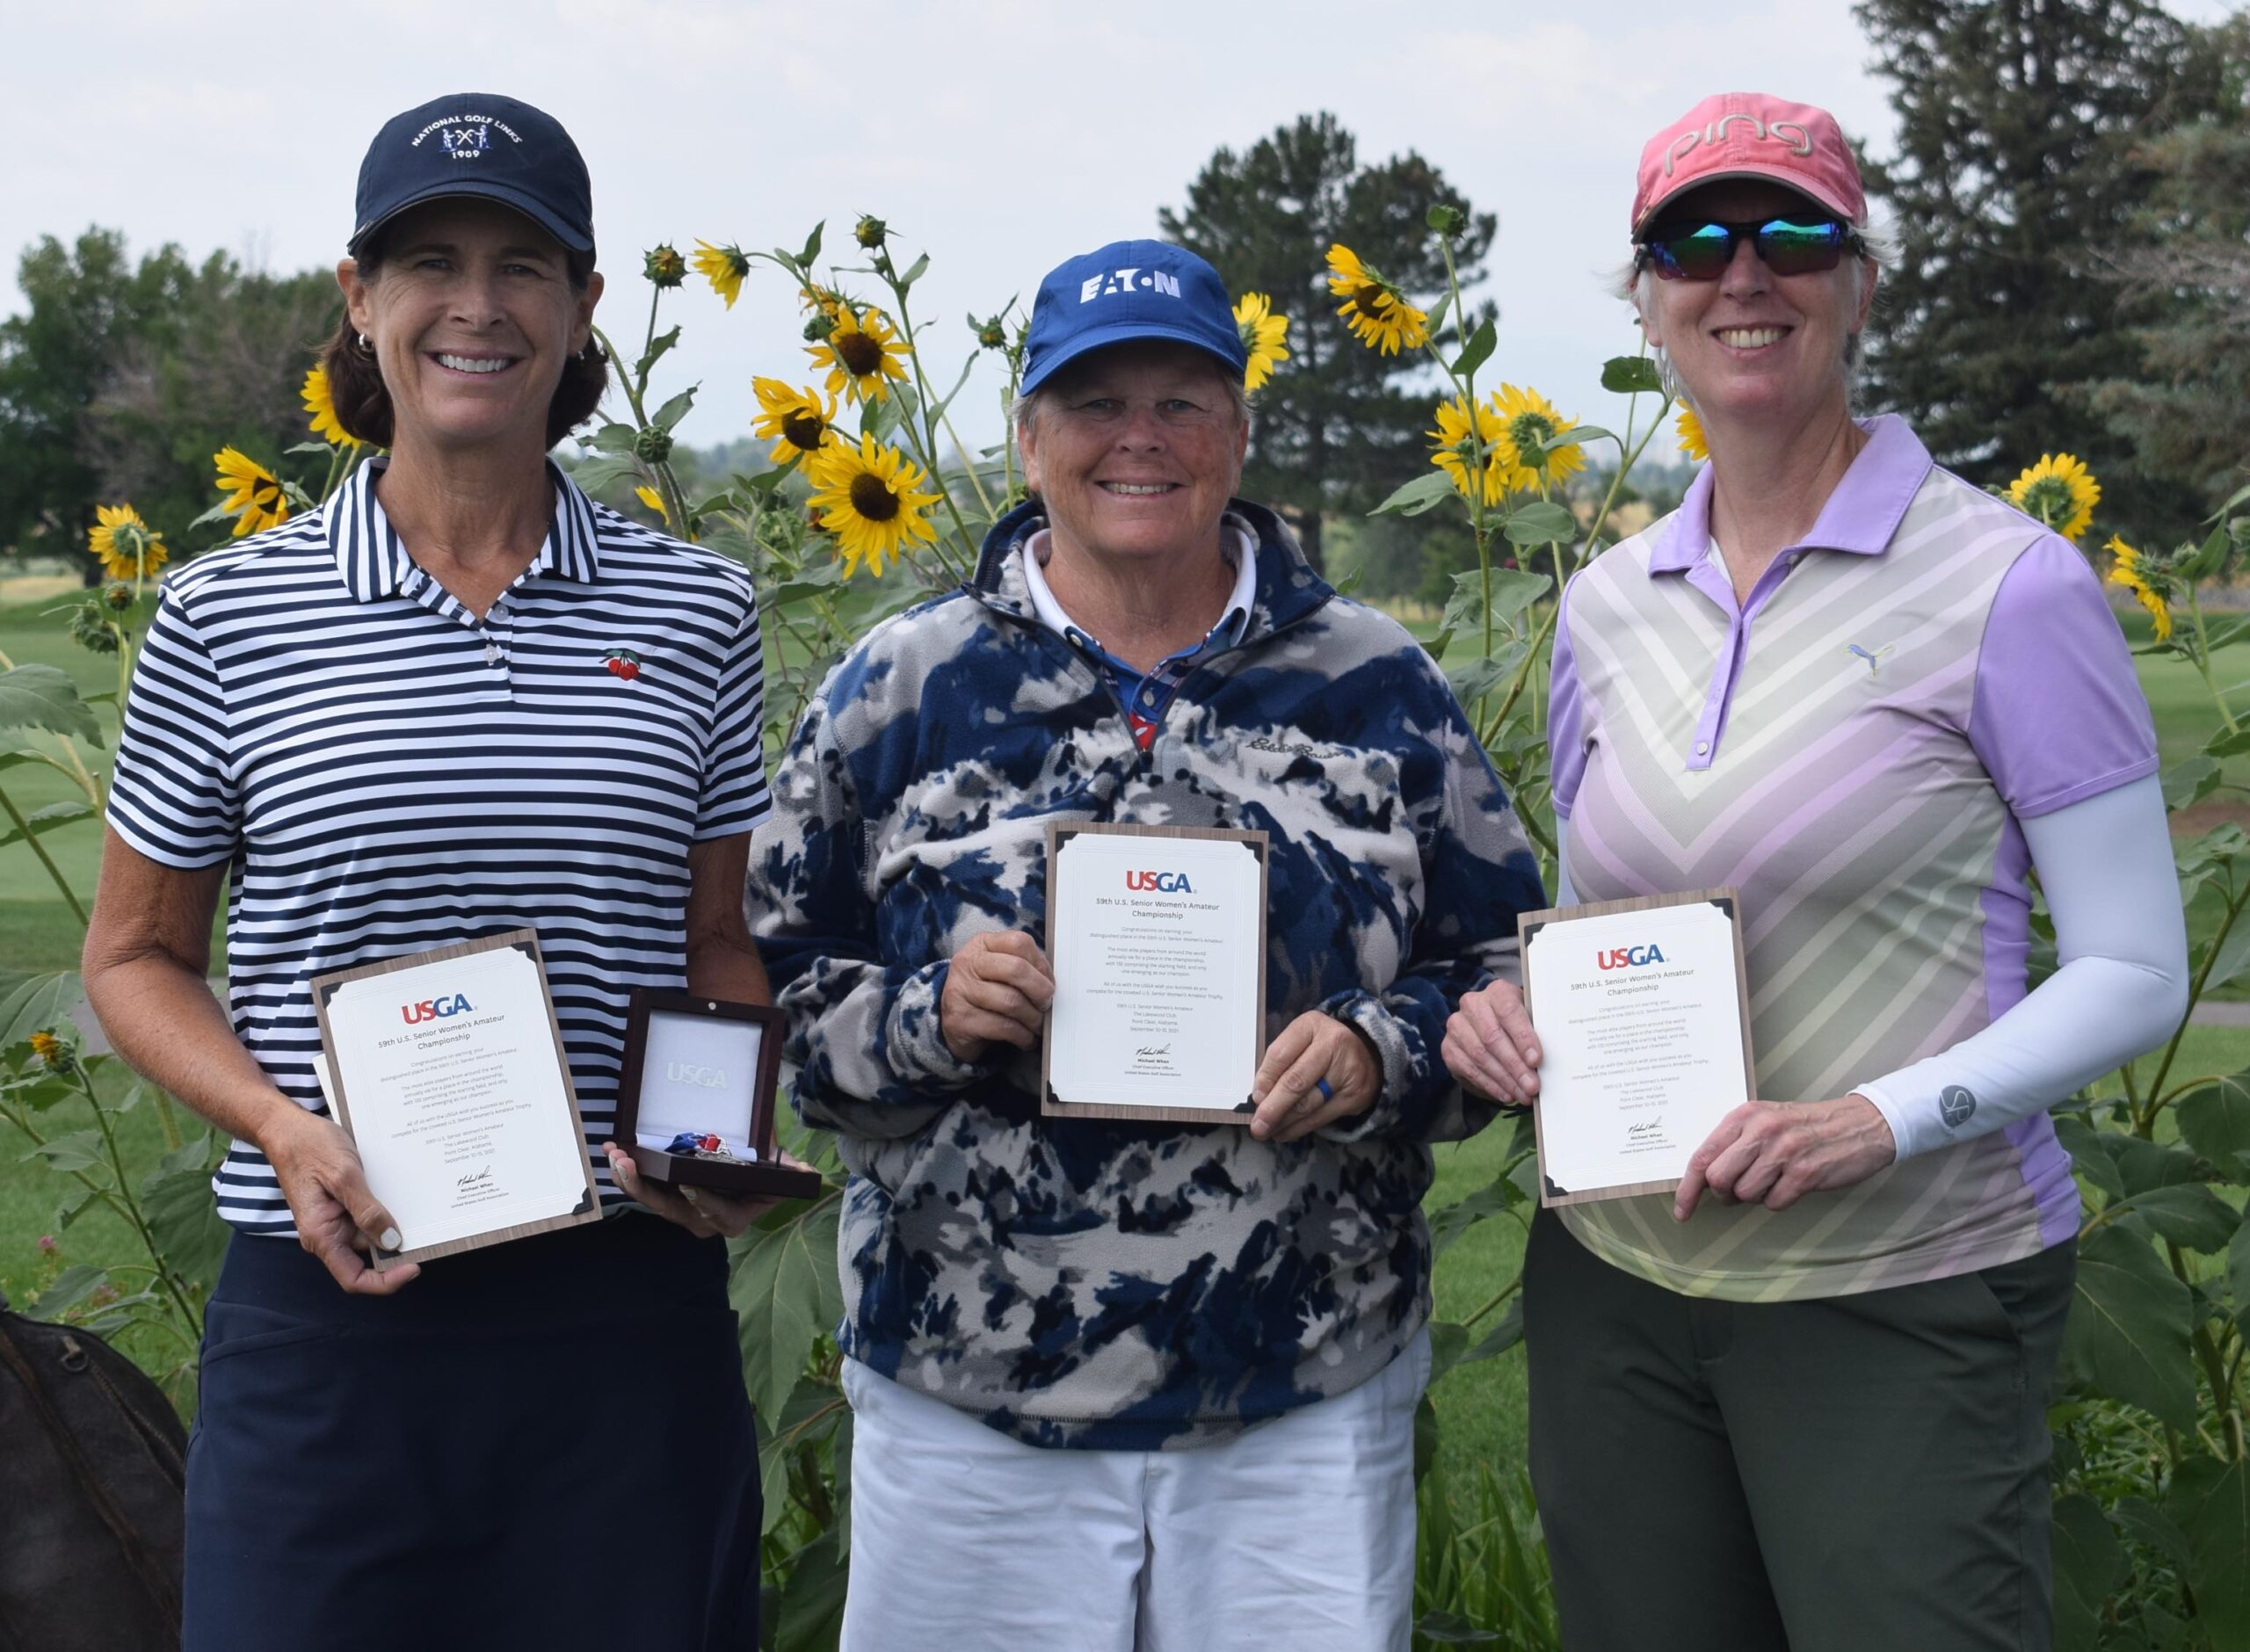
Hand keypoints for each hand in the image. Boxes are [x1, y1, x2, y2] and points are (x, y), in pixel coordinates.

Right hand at [260, 1104, 420, 1294]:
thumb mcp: (343, 1176)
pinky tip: (406, 1196)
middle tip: (431, 1231)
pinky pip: (369, 1216)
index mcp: (321, 1235)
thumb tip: (391, 1241)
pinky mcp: (343, 1205)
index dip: (385, 1282)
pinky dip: (387, 1210)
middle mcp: (328, 1234)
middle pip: (369, 1257)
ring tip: (422, 1210)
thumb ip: (366, 1210)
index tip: (414, 1266)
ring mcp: (336, 1220)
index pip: (354, 1279)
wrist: (287, 1127)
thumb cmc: (308, 1147)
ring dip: (395, 1226)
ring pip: (373, 1235)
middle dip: (399, 1248)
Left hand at [604, 1142, 820, 1239]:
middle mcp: (702, 1220)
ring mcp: (680, 1210)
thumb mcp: (777, 1172)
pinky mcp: (665, 1197)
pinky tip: (613, 1151)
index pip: (716, 1214)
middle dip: (645, 1188)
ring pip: (651, 1201)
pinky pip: (643, 1189)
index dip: (703, 1202)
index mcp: (731, 1218)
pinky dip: (627, 1172)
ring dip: (629, 1179)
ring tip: (615, 1154)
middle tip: (628, 1163)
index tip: (688, 1185)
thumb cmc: (763, 1173)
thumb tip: (807, 1173)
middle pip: (670, 1210)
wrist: (746, 1176)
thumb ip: (790, 1172)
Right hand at [939, 932, 1053, 1061]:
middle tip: (1046, 1005)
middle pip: (1016, 969)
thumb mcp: (1001, 971)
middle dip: (1040, 991)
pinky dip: (1023, 1036)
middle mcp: (967, 963)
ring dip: (1033, 1018)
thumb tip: (1053, 983)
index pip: (1019, 942)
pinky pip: (1003, 1027)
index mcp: (982, 944)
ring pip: (1011, 1002)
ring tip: (1037, 1025)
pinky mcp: (959, 1019)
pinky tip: (1026, 1038)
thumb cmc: (987, 994)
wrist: (954, 1025)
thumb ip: (1026, 968)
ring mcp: (960, 991)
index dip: (1042, 965)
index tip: (1049, 983)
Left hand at [1249, 1012, 1379, 1142]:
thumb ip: (1280, 1062)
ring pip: (1308, 1104)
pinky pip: (1320, 1117)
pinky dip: (1298, 1128)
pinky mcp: (1354, 1097)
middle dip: (1273, 1108)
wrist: (1368, 1057)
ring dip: (1283, 1122)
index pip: (1281, 1054)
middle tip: (1257, 1126)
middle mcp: (1333, 1045)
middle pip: (1296, 1081)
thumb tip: (1258, 1097)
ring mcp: (1347, 1072)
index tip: (1254, 1098)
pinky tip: (1284, 1132)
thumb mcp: (1301, 1040)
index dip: (1265, 1079)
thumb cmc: (1322, 1048)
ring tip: (1266, 1131)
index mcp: (1312, 1025)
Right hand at [1442, 980, 1542, 1108]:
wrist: (1489, 1026)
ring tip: (1522, 1094)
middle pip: (1493, 1037)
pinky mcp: (1448, 1047)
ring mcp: (1457, 1026)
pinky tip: (1505, 1093)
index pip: (1509, 1012)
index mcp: (1497, 992)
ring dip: (1504, 1079)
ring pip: (1480, 1055)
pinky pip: (1469, 1069)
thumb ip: (1537, 1033)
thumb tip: (1545, 1061)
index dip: (1523, 1037)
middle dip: (1515, 1066)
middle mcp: (1472, 1004)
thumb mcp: (1530, 1020)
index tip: (1536, 1060)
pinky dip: (1490, 1085)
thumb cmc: (1517, 1025)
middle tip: (1532, 1086)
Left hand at [1673, 1095, 1898, 1220]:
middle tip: (1739, 1192)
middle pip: (1718, 1179)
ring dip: (1756, 1196)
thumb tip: (1703, 1178)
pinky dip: (1779, 1201)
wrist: (1862, 1124)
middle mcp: (1762, 1130)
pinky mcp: (1806, 1173)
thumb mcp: (1766, 1121)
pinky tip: (1793, 1184)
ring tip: (1775, 1180)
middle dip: (1724, 1194)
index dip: (1687, 1189)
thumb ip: (1735, 1143)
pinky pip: (1774, 1203)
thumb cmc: (1807, 1126)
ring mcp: (1784, 1151)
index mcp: (1745, 1115)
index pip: (1703, 1156)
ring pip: (1745, 1194)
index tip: (1682, 1210)